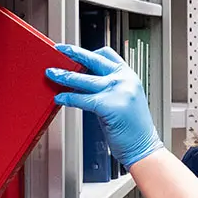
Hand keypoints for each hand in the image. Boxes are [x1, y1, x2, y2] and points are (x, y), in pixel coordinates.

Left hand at [47, 44, 162, 168]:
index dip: (89, 51)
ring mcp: (118, 91)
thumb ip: (107, 88)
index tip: (75, 52)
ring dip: (64, 75)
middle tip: (60, 50)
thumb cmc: (133, 129)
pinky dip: (68, 98)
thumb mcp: (123, 101)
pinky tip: (60, 98)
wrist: (144, 148)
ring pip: (84, 79)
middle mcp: (125, 80)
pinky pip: (82, 99)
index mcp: (129, 76)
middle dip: (74, 52)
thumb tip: (82, 83)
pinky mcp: (110, 105)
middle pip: (94, 59)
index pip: (107, 54)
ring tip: (53, 74)